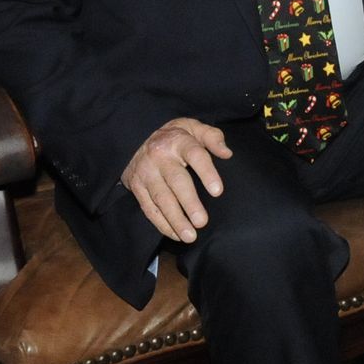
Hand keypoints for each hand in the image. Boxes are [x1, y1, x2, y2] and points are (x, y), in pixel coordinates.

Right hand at [120, 117, 233, 242]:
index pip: (195, 155)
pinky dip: (162, 224)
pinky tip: (175, 235)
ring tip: (190, 236)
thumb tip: (227, 153)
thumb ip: (212, 137)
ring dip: (175, 220)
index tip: (218, 191)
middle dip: (189, 203)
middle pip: (176, 181)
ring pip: (161, 198)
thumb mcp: (193, 127)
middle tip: (202, 222)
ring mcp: (146, 172)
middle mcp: (160, 156)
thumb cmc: (174, 136)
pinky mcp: (137, 187)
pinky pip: (149, 208)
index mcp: (178, 141)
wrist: (136, 137)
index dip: (207, 173)